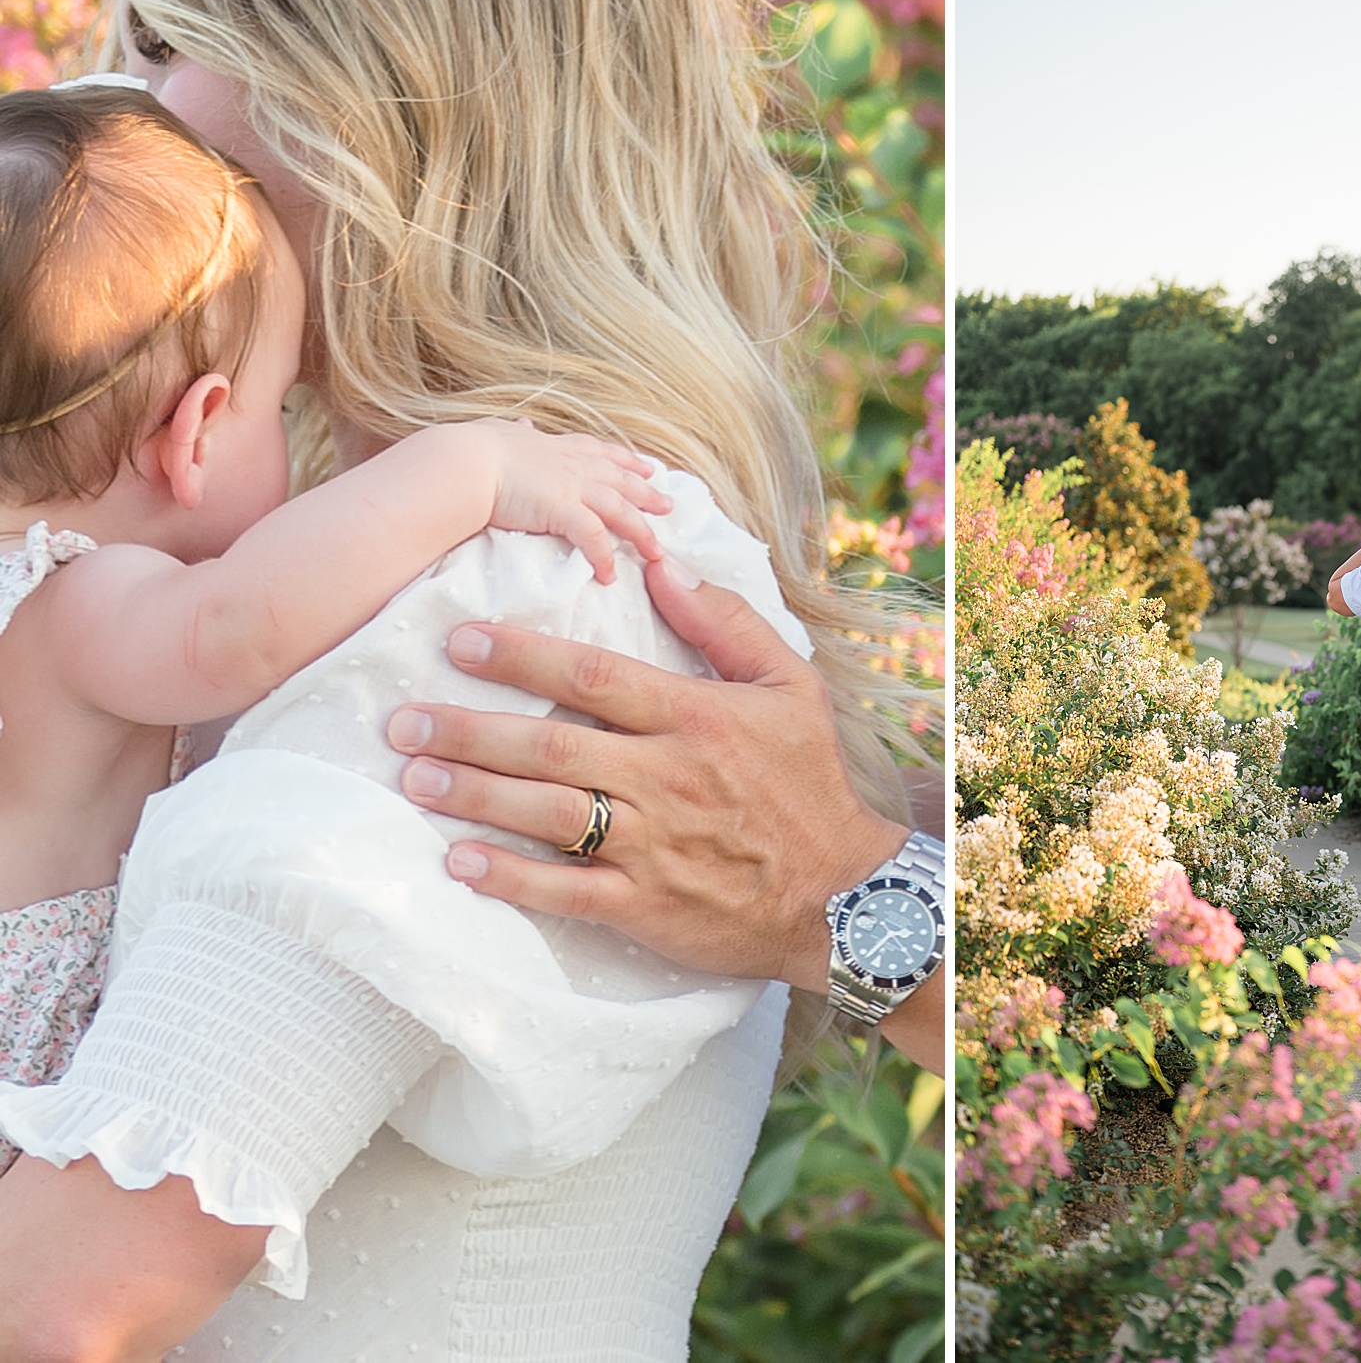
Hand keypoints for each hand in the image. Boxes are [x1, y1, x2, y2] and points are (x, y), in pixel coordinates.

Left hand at [385, 558, 908, 991]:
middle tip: (403, 721)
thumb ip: (726, 623)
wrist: (845, 893)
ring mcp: (652, 845)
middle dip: (469, 731)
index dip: (521, 657)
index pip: (593, 678)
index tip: (460, 641)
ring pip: (548, 814)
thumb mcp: (792, 686)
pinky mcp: (645, 905)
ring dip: (475, 797)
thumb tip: (664, 567)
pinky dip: (510, 878)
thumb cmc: (811, 782)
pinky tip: (459, 862)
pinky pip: (566, 892)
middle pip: (550, 748)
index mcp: (695, 718)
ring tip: (413, 779)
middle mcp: (665, 778)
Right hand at [480, 418, 671, 579]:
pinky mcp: (563, 510)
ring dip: (640, 531)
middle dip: (646, 492)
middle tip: (668, 504)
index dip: (623, 460)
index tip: (644, 467)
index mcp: (555, 447)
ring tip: (655, 551)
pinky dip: (603, 557)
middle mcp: (570, 465)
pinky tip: (608, 575)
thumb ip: (512, 432)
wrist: (463, 462)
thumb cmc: (471, 449)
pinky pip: (593, 537)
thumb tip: (521, 424)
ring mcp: (571, 486)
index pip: (598, 451)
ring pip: (619, 509)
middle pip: (620, 479)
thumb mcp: (496, 432)